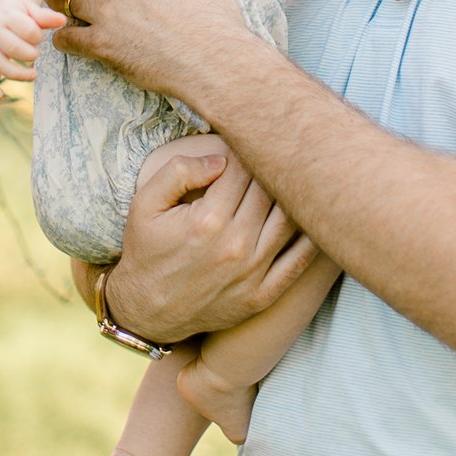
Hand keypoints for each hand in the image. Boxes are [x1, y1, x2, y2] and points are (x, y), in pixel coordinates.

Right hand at [0, 0, 66, 95]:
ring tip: (33, 74)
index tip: (37, 37)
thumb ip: (45, 16)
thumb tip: (62, 20)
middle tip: (35, 53)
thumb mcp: (29, 9)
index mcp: (5, 16)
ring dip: (19, 74)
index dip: (38, 37)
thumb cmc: (15, 12)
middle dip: (30, 54)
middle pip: (13, 48)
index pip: (28, 31)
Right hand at [106, 144, 312, 341]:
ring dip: (294, 196)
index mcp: (207, 220)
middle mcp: (235, 246)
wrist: (146, 311)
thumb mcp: (144, 205)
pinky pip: (300, 261)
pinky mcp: (263, 295)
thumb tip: (220, 158)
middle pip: (269, 191)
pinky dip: (311, 236)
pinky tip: (311, 218)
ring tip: (290, 181)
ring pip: (290, 219)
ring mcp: (252, 273)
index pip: (242, 170)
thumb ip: (178, 172)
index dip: (244, 150)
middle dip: (270, 168)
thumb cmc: (146, 252)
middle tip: (271, 156)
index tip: (243, 145)